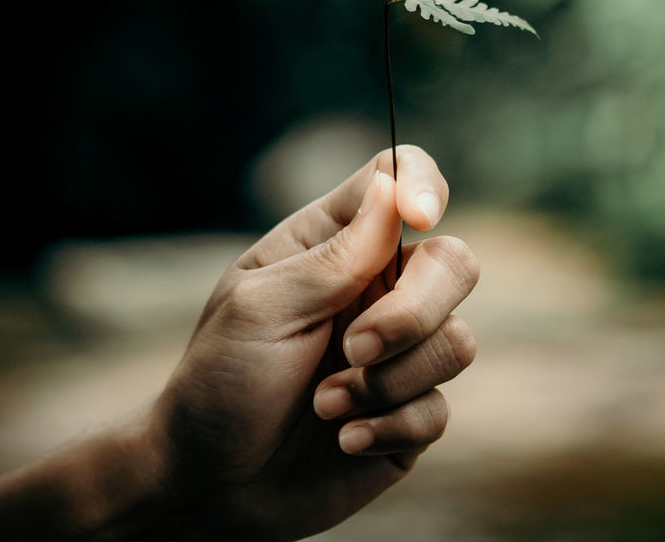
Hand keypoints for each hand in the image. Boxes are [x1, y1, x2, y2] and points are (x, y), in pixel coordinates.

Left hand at [147, 145, 479, 540]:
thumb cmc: (219, 381)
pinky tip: (342, 440)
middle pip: (454, 262)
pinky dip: (389, 426)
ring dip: (389, 381)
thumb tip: (394, 189)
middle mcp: (375, 287)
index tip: (418, 217)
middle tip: (352, 348)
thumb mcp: (262, 308)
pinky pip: (440, 408)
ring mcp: (396, 351)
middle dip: (412, 312)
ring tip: (324, 403)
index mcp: (332, 242)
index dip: (423, 184)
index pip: (398, 177)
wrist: (207, 486)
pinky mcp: (408, 413)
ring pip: (457, 340)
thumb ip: (335, 256)